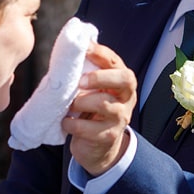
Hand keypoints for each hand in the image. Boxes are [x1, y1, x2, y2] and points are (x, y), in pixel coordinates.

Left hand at [62, 42, 135, 176]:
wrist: (98, 146)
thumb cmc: (92, 109)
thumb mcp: (94, 90)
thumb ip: (87, 72)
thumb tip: (68, 51)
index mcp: (122, 81)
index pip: (115, 62)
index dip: (99, 53)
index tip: (83, 47)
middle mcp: (126, 97)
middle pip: (124, 79)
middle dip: (100, 77)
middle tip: (79, 82)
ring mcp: (120, 118)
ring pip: (103, 104)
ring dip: (80, 103)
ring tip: (70, 106)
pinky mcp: (109, 136)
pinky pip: (88, 128)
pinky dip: (72, 124)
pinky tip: (66, 122)